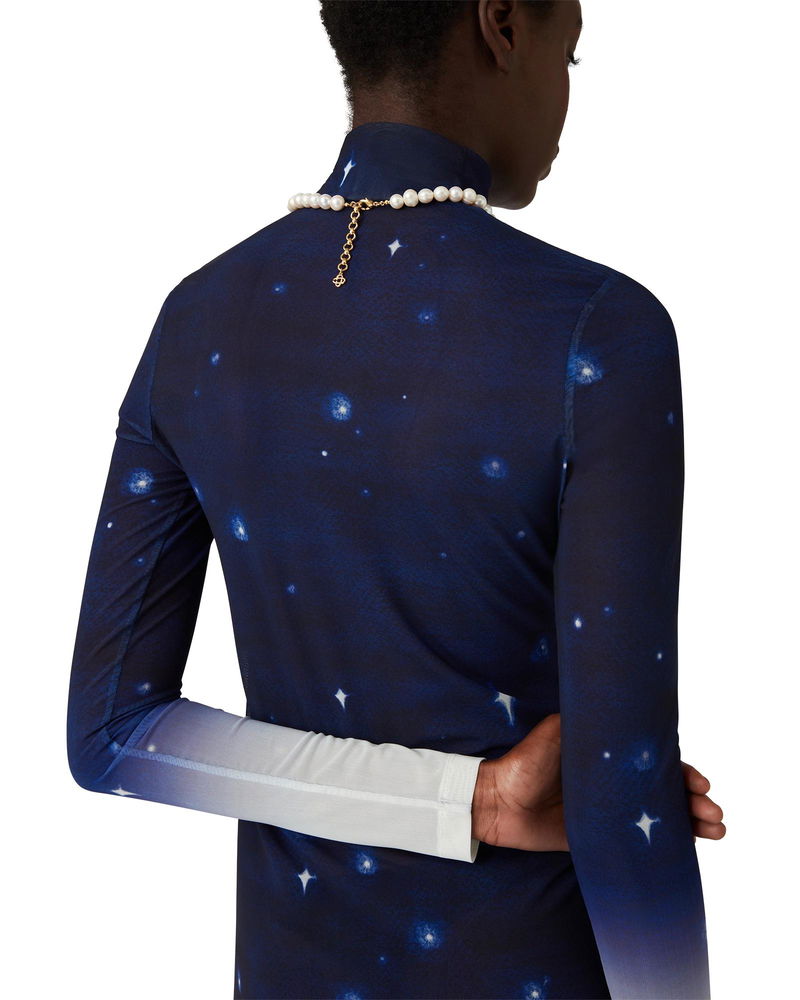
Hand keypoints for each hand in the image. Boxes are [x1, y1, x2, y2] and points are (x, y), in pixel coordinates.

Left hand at [471, 713, 725, 849]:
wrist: (496, 802)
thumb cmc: (525, 761)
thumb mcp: (556, 732)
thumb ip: (583, 722)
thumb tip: (617, 703)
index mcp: (606, 757)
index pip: (653, 764)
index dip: (680, 771)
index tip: (698, 781)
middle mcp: (611, 784)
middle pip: (663, 791)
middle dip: (693, 800)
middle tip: (711, 811)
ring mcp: (607, 813)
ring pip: (659, 817)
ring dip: (691, 822)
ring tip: (714, 829)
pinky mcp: (598, 838)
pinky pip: (636, 843)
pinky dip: (667, 845)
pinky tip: (690, 847)